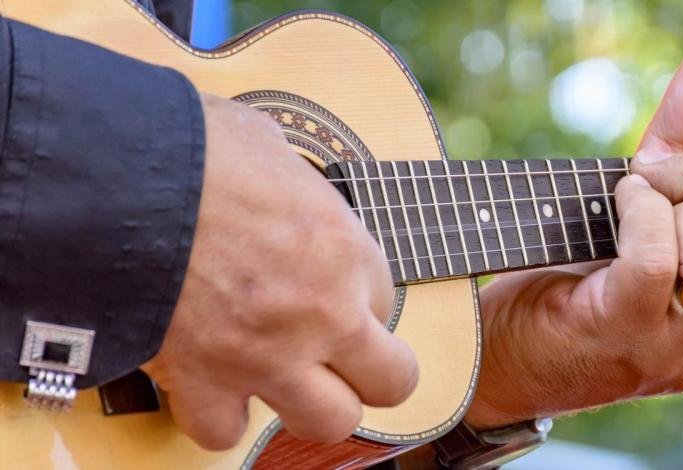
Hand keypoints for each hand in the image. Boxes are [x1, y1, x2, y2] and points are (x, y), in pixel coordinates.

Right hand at [141, 94, 417, 449]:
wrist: (116, 178)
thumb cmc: (189, 146)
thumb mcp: (265, 144)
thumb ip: (289, 183)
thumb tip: (274, 185)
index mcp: (344, 248)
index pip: (385, 298)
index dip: (356, 295)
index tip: (328, 287)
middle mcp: (322, 312)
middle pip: (393, 380)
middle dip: (373, 371)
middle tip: (341, 356)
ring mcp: (268, 355)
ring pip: (330, 421)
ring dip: (311, 403)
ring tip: (284, 377)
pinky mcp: (203, 380)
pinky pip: (224, 431)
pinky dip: (217, 415)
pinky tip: (210, 387)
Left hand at [464, 52, 682, 427]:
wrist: (499, 352)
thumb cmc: (572, 283)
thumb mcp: (642, 217)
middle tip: (654, 177)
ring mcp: (675, 353)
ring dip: (681, 205)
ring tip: (634, 196)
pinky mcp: (623, 338)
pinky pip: (658, 262)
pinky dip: (641, 213)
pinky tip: (619, 202)